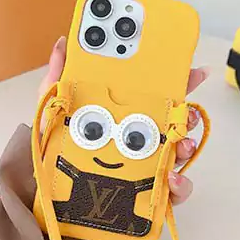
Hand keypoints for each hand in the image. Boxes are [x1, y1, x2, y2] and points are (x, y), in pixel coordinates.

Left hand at [38, 36, 209, 205]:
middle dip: (187, 118)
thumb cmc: (53, 153)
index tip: (192, 71)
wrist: (47, 193)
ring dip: (186, 149)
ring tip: (180, 145)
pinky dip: (178, 187)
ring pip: (177, 157)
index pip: (155, 99)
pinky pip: (171, 193)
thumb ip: (58, 79)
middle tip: (188, 113)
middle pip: (173, 127)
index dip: (177, 83)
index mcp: (122, 120)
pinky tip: (169, 179)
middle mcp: (137, 142)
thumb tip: (63, 43)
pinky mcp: (144, 196)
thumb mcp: (53, 111)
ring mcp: (143, 168)